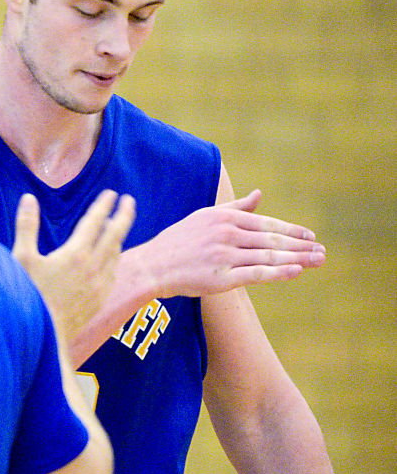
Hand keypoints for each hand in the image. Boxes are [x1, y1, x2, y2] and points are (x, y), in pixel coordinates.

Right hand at [13, 189, 134, 343]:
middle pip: (115, 234)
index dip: (103, 205)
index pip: (95, 221)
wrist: (42, 335)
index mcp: (76, 253)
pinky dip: (114, 259)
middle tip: (130, 201)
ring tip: (117, 227)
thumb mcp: (21, 258)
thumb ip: (27, 226)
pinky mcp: (99, 299)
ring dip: (119, 237)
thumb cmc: (26, 295)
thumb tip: (29, 198)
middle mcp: (93, 267)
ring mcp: (99, 285)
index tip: (112, 193)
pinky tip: (110, 259)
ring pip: (116, 254)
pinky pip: (113, 273)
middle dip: (124, 215)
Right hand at [135, 190, 324, 299]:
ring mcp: (223, 256)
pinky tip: (295, 272)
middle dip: (301, 246)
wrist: (150, 266)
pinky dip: (278, 273)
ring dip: (297, 259)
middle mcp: (226, 234)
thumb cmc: (177, 242)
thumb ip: (235, 207)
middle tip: (322, 251)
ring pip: (268, 257)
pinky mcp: (219, 278)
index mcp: (224, 218)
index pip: (266, 224)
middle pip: (272, 241)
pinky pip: (255, 274)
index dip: (291, 231)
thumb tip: (260, 194)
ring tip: (317, 261)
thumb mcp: (204, 217)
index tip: (310, 236)